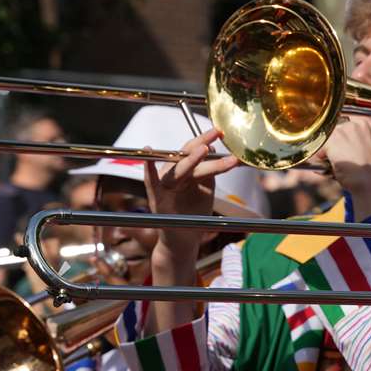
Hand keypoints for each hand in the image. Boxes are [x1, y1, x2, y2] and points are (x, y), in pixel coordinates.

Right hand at [145, 128, 239, 272]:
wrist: (184, 240)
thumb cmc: (194, 213)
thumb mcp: (206, 188)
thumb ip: (209, 171)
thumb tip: (218, 152)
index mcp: (184, 170)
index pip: (195, 150)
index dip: (207, 140)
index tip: (222, 131)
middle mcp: (172, 174)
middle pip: (186, 155)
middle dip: (203, 143)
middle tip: (217, 133)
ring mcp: (164, 186)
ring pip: (179, 169)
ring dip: (191, 159)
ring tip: (204, 149)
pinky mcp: (157, 199)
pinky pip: (151, 181)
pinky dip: (148, 167)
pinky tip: (148, 152)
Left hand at [321, 117, 370, 219]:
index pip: (348, 128)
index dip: (345, 142)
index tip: (347, 153)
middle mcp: (357, 124)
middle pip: (335, 131)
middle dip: (334, 146)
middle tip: (340, 162)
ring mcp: (344, 130)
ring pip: (326, 138)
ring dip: (327, 152)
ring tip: (335, 167)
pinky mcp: (333, 139)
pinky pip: (319, 147)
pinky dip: (320, 158)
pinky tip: (330, 167)